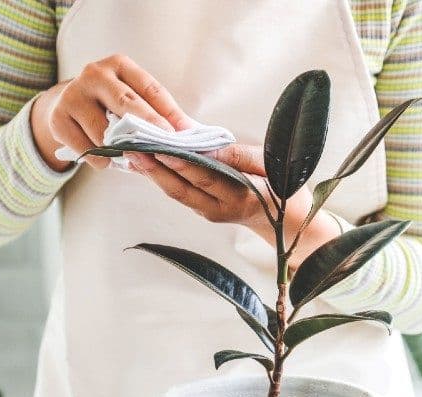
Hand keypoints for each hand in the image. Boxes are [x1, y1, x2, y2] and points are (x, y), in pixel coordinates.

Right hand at [30, 54, 191, 171]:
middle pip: (127, 103)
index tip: (186, 132)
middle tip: (168, 145)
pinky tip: (108, 161)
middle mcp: (94, 74)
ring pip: (106, 132)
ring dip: (123, 151)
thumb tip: (189, 134)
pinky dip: (102, 160)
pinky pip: (88, 149)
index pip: (150, 88)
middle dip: (150, 126)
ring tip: (135, 159)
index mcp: (119, 65)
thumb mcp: (132, 99)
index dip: (170, 112)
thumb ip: (155, 113)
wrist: (65, 105)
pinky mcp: (58, 119)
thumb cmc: (110, 105)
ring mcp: (73, 95)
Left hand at [126, 145, 341, 267]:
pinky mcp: (204, 210)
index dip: (181, 162)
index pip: (205, 177)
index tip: (160, 147)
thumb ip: (242, 156)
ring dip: (153, 174)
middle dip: (155, 168)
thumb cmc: (286, 189)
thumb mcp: (275, 167)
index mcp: (240, 197)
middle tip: (133, 148)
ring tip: (132, 153)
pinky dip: (163, 177)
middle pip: (181, 188)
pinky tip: (148, 163)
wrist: (289, 224)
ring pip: (176, 193)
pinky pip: (181, 193)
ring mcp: (209, 213)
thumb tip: (209, 147)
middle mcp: (219, 210)